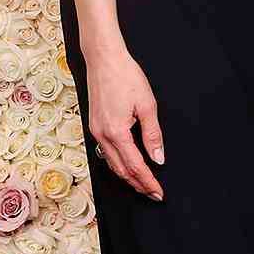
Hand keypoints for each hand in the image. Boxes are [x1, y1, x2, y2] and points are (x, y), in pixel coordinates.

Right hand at [85, 44, 164, 199]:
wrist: (104, 59)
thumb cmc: (125, 76)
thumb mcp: (147, 105)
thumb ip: (153, 135)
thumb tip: (158, 157)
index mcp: (117, 132)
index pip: (136, 166)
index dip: (148, 182)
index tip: (158, 192)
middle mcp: (102, 135)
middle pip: (121, 170)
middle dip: (138, 184)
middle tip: (153, 194)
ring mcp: (95, 131)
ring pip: (111, 164)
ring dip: (127, 177)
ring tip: (142, 184)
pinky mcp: (94, 125)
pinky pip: (105, 153)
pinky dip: (118, 164)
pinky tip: (127, 165)